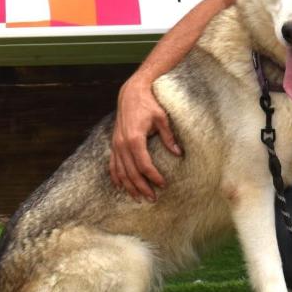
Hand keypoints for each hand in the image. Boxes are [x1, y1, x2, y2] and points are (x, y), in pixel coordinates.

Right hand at [109, 77, 183, 201]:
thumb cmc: (149, 103)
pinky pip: (112, 165)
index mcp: (135, 138)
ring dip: (129, 186)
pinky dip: (116, 177)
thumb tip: (179, 153)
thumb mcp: (162, 118)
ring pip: (120, 172)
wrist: (131, 92)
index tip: (163, 184)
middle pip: (131, 173)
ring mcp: (116, 144)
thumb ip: (169, 136)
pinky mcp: (114, 143)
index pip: (144, 165)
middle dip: (142, 187)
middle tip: (153, 198)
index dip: (153, 177)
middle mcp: (122, 144)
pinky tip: (121, 186)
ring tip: (139, 198)